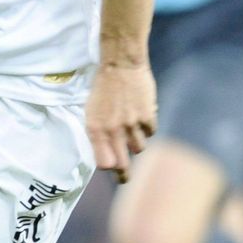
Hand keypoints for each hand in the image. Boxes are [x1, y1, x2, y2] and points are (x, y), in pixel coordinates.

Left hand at [85, 60, 156, 182]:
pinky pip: (150, 132)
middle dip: (123, 174)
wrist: (121, 64)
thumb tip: (106, 151)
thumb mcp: (92, 110)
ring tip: (132, 131)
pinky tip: (142, 116)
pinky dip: (147, 128)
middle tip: (125, 178)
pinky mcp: (147, 116)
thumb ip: (98, 131)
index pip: (103, 162)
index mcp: (95, 129)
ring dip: (136, 143)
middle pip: (122, 164)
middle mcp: (113, 130)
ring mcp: (131, 124)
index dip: (107, 166)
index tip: (110, 167)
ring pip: (138, 148)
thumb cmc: (103, 86)